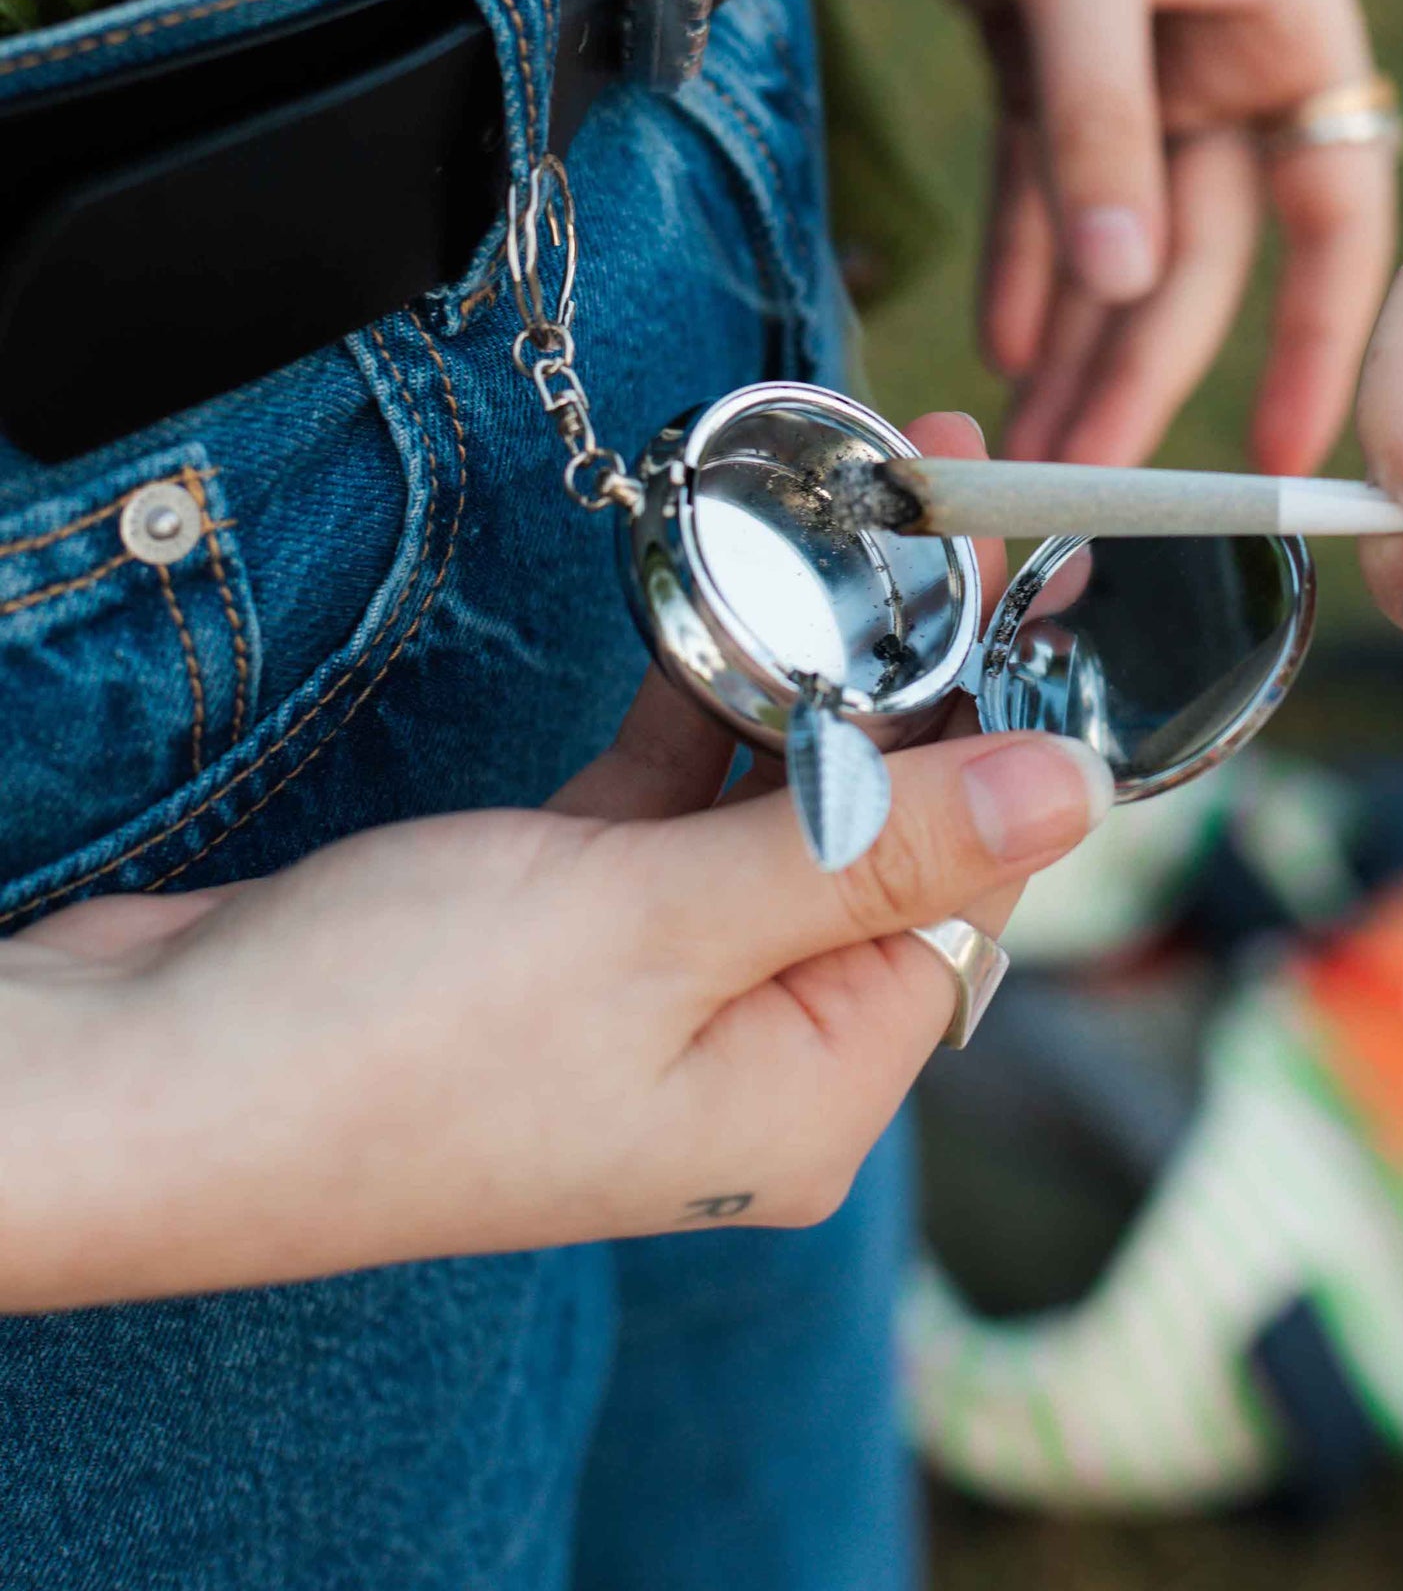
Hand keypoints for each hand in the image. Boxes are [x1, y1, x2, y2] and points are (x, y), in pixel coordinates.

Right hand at [0, 417, 1107, 1310]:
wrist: (142, 1086)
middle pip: (876, 829)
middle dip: (909, 664)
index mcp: (808, 1094)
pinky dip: (692, 700)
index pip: (966, 885)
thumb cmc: (389, 1043)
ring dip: (803, 665)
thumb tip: (1073, 798)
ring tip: (852, 515)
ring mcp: (651, 991)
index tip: (1021, 563)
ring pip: (772, 798)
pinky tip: (719, 598)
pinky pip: (668, 798)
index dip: (1000, 718)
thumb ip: (865, 849)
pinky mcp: (561, 927)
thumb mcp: (660, 929)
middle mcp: (749, 1054)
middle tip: (941, 495)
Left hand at [836, 0, 1393, 469]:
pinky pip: (1046, 186)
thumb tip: (1124, 297)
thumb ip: (1100, 125)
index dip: (1314, 342)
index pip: (1333, 216)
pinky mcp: (1044, 47)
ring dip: (1078, 340)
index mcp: (1292, 25)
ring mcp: (1135, 59)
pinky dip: (1027, 259)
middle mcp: (1226, 55)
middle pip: (1199, 252)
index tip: (1284, 456)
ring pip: (1116, 235)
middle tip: (1086, 489)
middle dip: (1145, 372)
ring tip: (1029, 447)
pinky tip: (1008, 340)